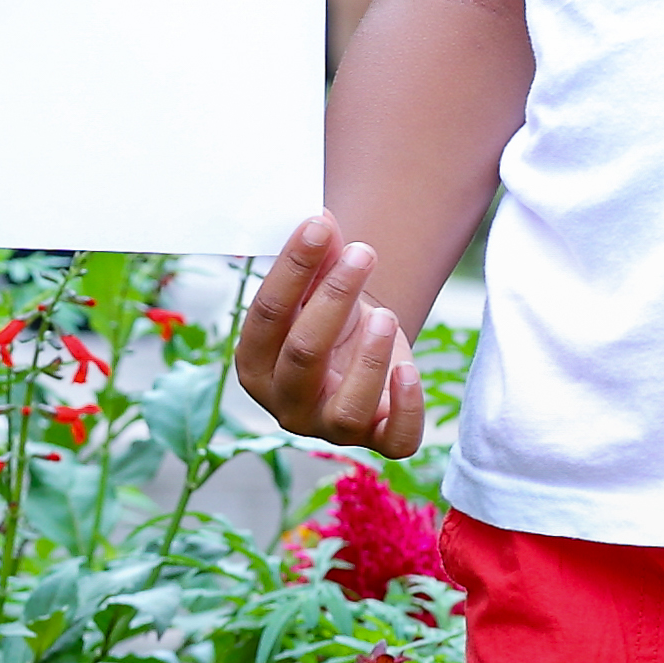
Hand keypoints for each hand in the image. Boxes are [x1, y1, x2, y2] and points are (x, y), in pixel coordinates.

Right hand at [231, 215, 429, 454]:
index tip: (317, 226)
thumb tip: (321, 220)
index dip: (292, 269)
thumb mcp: (318, 289)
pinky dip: (408, 408)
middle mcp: (285, 404)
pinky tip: (409, 370)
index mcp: (254, 364)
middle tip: (362, 253)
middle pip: (303, 356)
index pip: (266, 315)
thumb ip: (318, 260)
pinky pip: (396, 442)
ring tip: (386, 315)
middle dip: (334, 299)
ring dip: (369, 359)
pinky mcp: (377, 439)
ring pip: (346, 409)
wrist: (357, 358)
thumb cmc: (327, 319)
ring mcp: (329, 428)